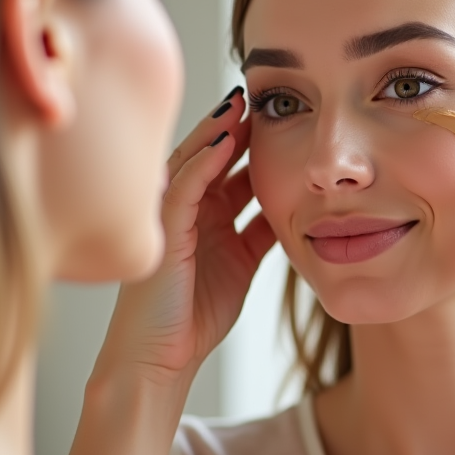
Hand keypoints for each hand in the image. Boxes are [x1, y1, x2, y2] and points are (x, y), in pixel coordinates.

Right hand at [100, 89, 275, 382]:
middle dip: (234, 126)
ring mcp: (168, 217)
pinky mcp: (160, 230)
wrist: (160, 359)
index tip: (280, 115)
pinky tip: (224, 140)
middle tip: (260, 95)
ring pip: (193, 162)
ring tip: (241, 104)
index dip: (251, 141)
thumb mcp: (242, 263)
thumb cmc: (195, 316)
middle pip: (210, 155)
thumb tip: (294, 204)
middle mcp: (185, 210)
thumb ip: (260, 231)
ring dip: (217, 132)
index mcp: (204, 216)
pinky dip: (204, 162)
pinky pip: (183, 187)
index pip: (227, 167)